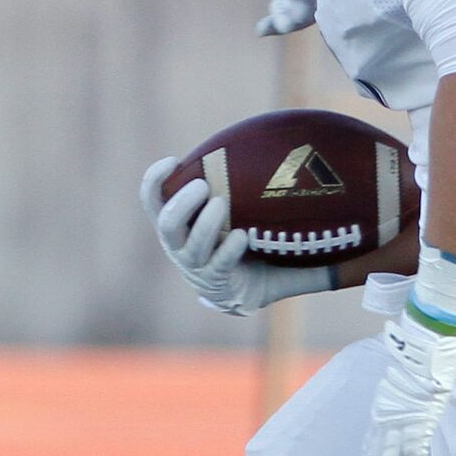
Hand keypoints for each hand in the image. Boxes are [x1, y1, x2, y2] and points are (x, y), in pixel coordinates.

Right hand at [138, 157, 330, 315]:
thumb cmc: (238, 248)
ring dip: (204, 224)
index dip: (155, 181)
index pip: (153, 201)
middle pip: (167, 223)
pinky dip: (227, 250)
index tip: (172, 160)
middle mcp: (181, 246)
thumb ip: (259, 203)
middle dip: (182, 202)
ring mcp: (197, 266)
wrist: (245, 295)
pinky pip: (216, 264)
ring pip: (189, 243)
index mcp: (179, 227)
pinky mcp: (215, 282)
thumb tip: (302, 175)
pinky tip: (241, 237)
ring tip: (222, 205)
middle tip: (205, 186)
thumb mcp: (242, 224)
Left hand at [362, 308, 455, 455]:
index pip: (372, 455)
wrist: (423, 339)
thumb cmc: (417, 355)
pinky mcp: (419, 419)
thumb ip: (404, 395)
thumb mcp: (404, 382)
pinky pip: (417, 451)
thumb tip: (411, 398)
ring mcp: (401, 422)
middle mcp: (386, 422)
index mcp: (381, 415)